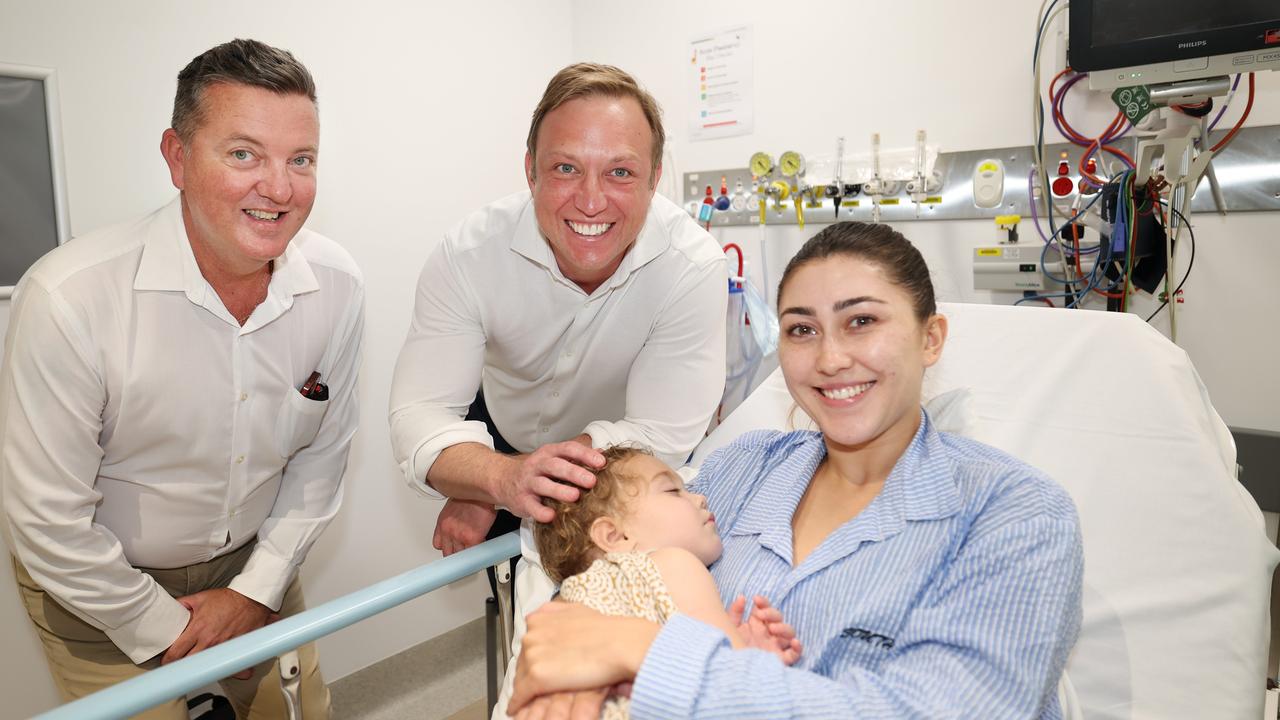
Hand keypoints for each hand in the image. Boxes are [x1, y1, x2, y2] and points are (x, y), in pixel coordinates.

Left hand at [162, 588, 276, 679]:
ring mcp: (223, 648)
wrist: (252, 599)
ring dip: (200, 668)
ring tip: (197, 665)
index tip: (166, 661)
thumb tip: (170, 608)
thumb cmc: (229, 599)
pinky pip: (228, 667)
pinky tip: (220, 669)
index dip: (167, 660)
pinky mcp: (235, 651)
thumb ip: (183, 603)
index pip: (176, 653)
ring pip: (206, 668)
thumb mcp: (202, 597)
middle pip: (188, 664)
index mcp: (198, 629)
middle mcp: (210, 641)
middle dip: (181, 665)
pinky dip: (224, 671)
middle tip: (179, 663)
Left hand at [433, 498, 497, 555]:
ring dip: (468, 553)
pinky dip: (478, 551)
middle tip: (466, 551)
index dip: (447, 548)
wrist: (482, 487)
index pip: (438, 545)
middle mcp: (448, 530)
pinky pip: (474, 552)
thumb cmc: (470, 495)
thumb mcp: (453, 507)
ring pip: (461, 554)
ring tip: (475, 549)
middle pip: (448, 553)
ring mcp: (459, 535)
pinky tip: (482, 545)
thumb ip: (452, 521)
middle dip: (457, 553)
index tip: (452, 551)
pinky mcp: (472, 537)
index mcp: (442, 523)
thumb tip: (458, 529)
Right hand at [495, 440, 604, 522]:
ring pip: (543, 485)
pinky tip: (551, 515)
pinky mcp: (522, 500)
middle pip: (556, 466)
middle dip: (574, 473)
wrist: (502, 479)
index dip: (584, 455)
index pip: (568, 449)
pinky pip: (531, 506)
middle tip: (592, 481)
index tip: (601, 463)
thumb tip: (602, 455)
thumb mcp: (554, 459)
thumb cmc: (536, 471)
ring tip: (575, 496)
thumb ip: (576, 458)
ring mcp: (528, 483)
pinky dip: (541, 512)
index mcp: (549, 453)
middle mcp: (537, 465)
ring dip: (559, 491)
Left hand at [508, 602, 658, 713]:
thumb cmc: (605, 629)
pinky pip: (521, 695)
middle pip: (522, 660)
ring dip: (524, 688)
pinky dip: (519, 703)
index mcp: (539, 618)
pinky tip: (518, 708)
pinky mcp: (537, 677)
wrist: (619, 644)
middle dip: (528, 672)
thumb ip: (555, 612)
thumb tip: (544, 615)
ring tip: (530, 698)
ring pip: (520, 678)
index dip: (533, 657)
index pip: (527, 643)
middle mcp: (532, 634)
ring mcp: (533, 655)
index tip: (537, 665)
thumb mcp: (576, 609)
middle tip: (540, 682)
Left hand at [730, 595, 802, 664]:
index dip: (763, 602)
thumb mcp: (729, 628)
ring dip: (783, 627)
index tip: (756, 599)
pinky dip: (797, 648)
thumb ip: (735, 613)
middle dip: (772, 613)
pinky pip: (794, 654)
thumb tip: (742, 597)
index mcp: (756, 625)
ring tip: (772, 628)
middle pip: (779, 618)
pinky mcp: (779, 660)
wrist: (729, 668)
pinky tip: (794, 642)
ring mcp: (774, 646)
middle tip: (761, 615)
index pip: (765, 609)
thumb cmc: (728, 648)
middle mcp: (767, 634)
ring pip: (789, 633)